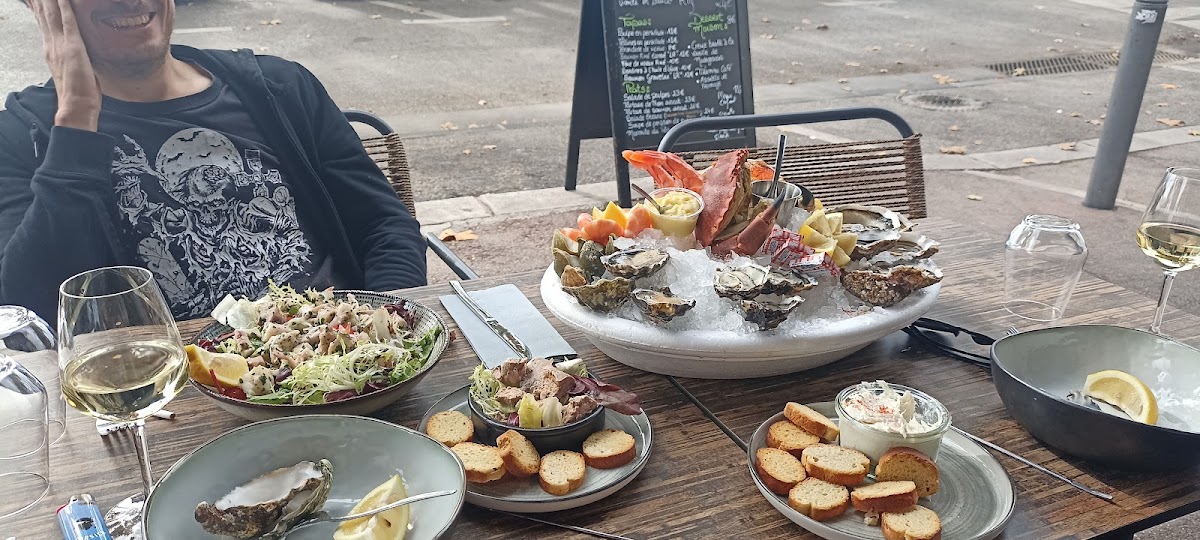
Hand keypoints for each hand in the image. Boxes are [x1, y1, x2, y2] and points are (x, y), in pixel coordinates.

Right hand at [29, 0, 101, 130]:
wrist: (76, 106)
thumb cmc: (78, 92)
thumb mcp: (70, 69)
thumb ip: (69, 58)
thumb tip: (74, 52)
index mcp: (51, 50)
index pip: (43, 23)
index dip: (39, 8)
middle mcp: (51, 45)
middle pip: (44, 15)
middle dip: (40, 0)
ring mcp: (61, 45)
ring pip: (52, 15)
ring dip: (49, 0)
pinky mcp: (73, 47)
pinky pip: (68, 22)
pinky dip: (65, 7)